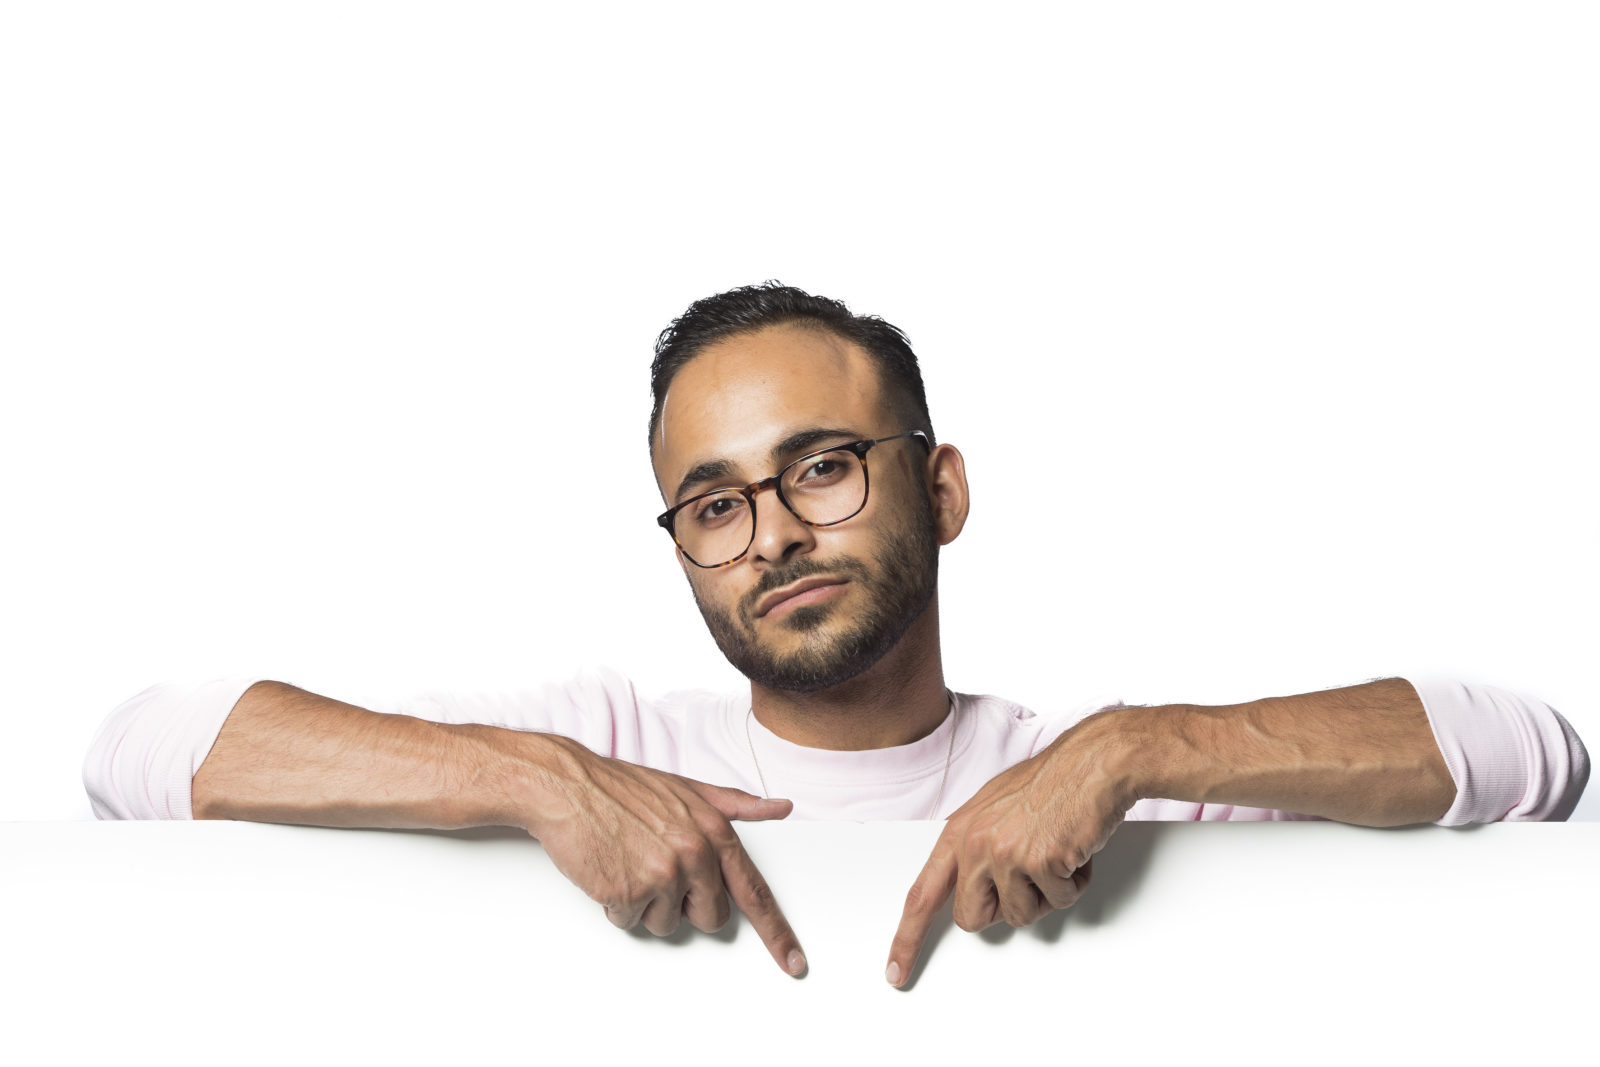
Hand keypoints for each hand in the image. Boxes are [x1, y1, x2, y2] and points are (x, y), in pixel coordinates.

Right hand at [524, 736, 805, 975]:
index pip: (754, 891)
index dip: (777, 932)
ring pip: (667, 923)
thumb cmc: (622, 787)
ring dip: (647, 903)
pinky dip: (617, 904)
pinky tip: (609, 868)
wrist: (568, 786)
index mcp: (714, 831)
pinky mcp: (628, 892)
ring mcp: (661, 875)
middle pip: (710, 916)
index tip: (794, 961)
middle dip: (686, 902)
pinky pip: (629, 922)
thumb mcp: (688, 788)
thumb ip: (736, 804)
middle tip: (658, 867)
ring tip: (629, 861)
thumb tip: (781, 807)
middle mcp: (694, 854)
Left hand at [886, 720, 1131, 986]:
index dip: (907, 938)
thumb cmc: (1051, 781)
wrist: (1093, 763)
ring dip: (1044, 893)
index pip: (922, 894)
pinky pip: (1059, 901)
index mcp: (960, 831)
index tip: (895, 969)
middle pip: (972, 917)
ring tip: (1053, 854)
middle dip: (1001, 908)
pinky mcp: (1041, 862)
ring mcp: (1007, 853)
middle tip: (1025, 879)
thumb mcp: (994, 807)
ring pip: (1020, 914)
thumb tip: (972, 883)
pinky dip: (1073, 883)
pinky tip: (1072, 852)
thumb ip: (976, 846)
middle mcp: (976, 844)